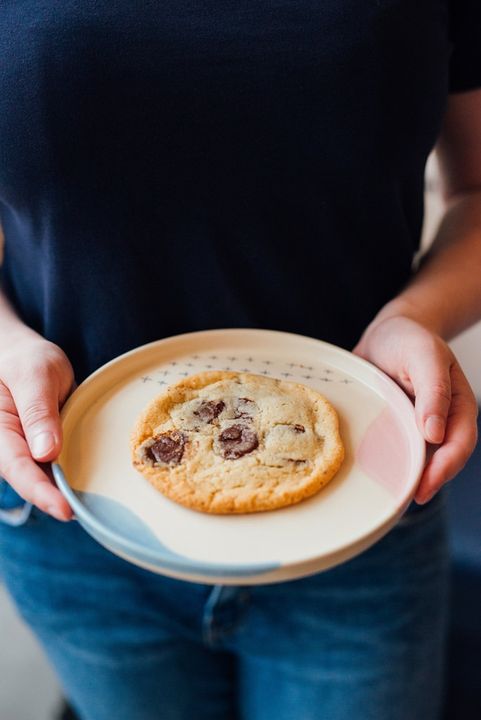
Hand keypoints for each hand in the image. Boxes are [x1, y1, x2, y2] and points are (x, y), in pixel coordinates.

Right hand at [0, 332, 74, 519]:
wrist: (24, 355)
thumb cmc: (25, 359)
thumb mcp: (34, 375)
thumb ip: (38, 412)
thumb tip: (47, 452)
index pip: (18, 469)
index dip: (41, 493)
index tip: (65, 509)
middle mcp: (9, 447)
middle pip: (31, 480)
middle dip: (56, 500)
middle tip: (88, 515)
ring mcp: (25, 450)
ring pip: (43, 478)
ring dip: (65, 492)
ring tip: (93, 505)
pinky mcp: (42, 449)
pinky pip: (54, 467)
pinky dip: (70, 477)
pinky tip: (91, 486)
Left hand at [353, 315, 477, 502]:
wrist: (388, 331)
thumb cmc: (410, 339)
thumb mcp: (424, 356)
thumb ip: (433, 391)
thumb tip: (434, 433)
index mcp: (457, 407)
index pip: (458, 445)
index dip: (444, 469)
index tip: (423, 486)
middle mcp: (439, 422)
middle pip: (439, 461)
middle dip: (424, 483)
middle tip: (401, 501)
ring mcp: (415, 428)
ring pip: (415, 461)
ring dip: (404, 478)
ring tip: (387, 499)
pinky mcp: (394, 428)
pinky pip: (393, 451)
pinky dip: (386, 464)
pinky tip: (371, 476)